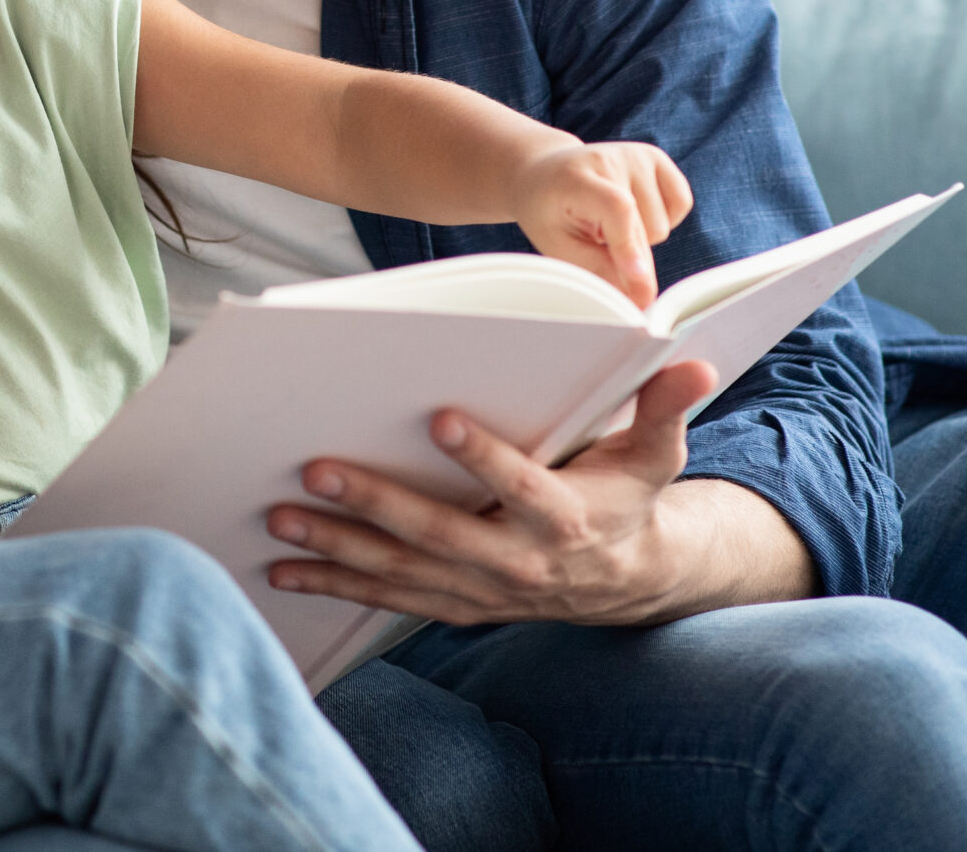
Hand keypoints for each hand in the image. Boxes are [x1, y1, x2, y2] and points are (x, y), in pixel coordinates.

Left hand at [262, 360, 804, 626]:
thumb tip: (686, 360)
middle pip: (440, 533)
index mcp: (565, 518)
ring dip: (337, 548)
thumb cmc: (629, 498)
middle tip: (316, 469)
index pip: (522, 486)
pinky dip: (335, 587)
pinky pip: (388, 600)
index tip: (441, 418)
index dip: (485, 457)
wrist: (631, 582)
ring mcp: (481, 590)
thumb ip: (662, 408)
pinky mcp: (455, 605)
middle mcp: (519, 562)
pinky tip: (284, 571)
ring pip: (402, 572)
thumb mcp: (655, 455)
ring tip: (280, 518)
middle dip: (375, 502)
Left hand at [511, 141, 692, 306]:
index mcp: (576, 177)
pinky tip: (631, 212)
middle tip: (594, 239)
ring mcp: (637, 154)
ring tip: (606, 220)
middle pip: (643, 228)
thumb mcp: (558, 245)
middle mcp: (611, 158)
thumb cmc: (549, 212)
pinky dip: (661, 219)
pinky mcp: (656, 157)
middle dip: (628, 256)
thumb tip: (640, 299)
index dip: (631, 247)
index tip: (639, 280)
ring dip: (640, 237)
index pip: (616, 209)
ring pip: (663, 226)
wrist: (547, 173)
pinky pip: (680, 205)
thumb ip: (598, 269)